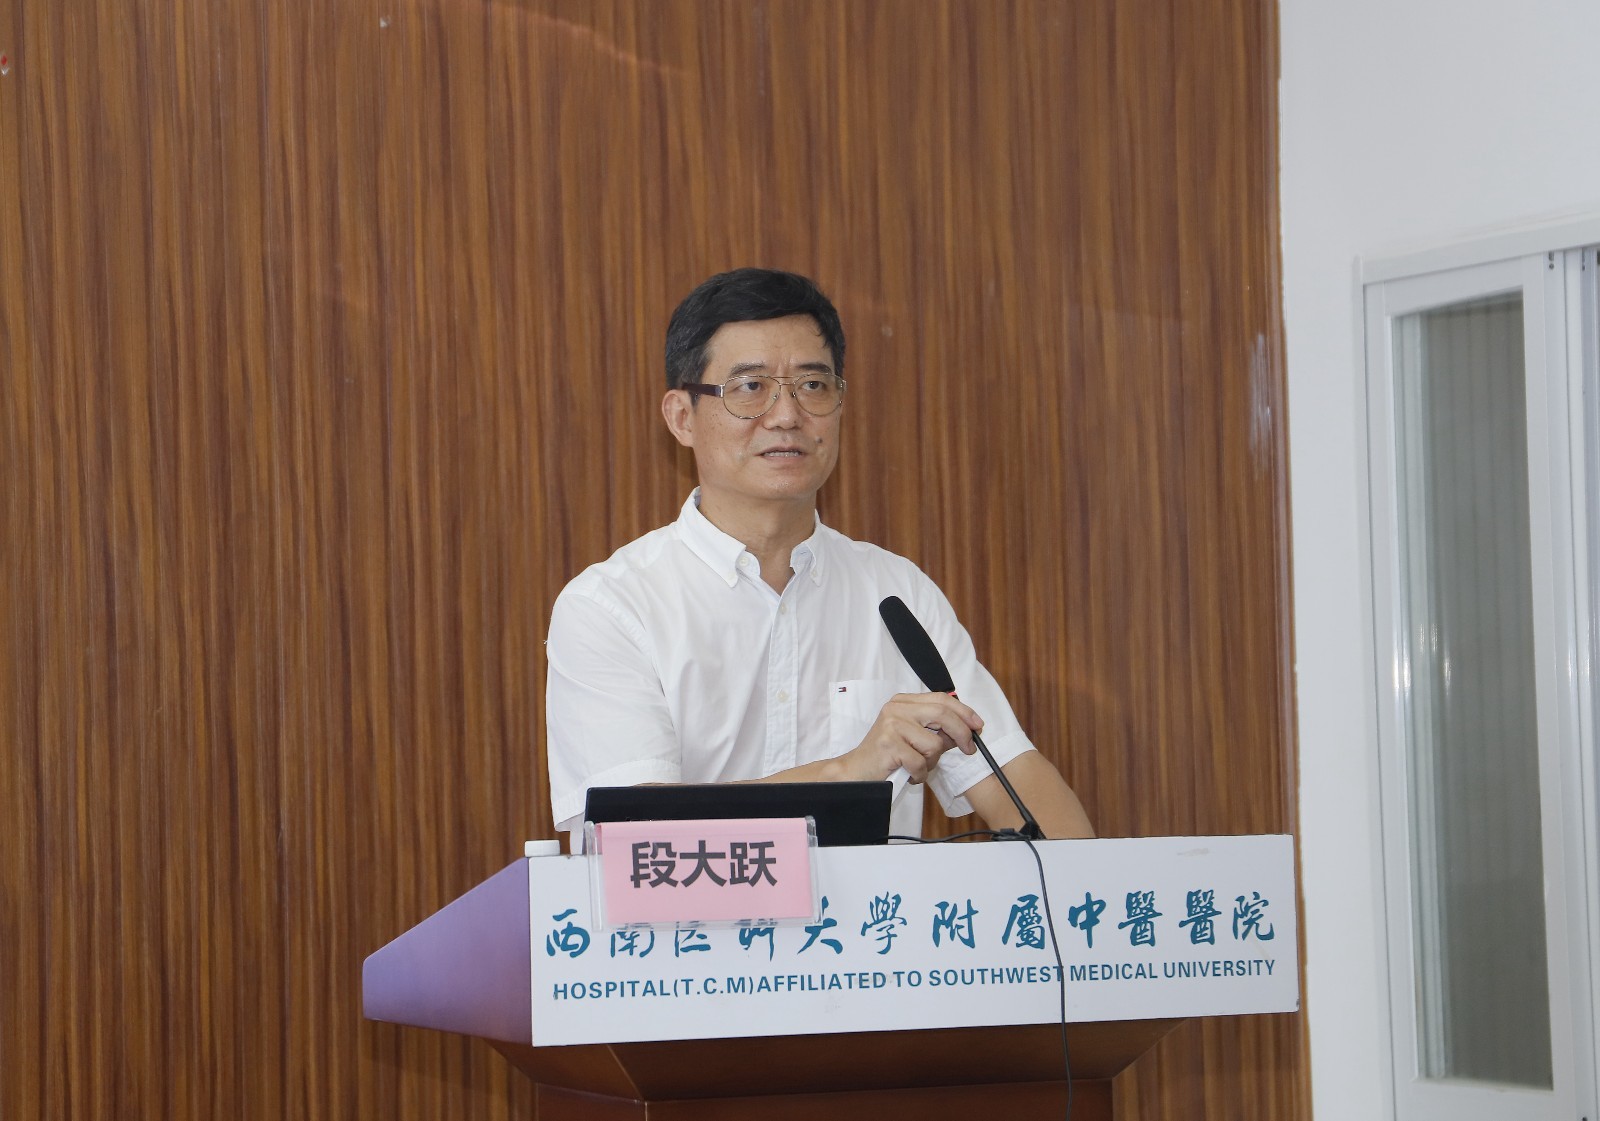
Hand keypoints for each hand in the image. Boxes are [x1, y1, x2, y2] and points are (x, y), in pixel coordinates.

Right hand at [833, 692, 984, 783]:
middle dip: (962, 733)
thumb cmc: (888, 755)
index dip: (964, 711)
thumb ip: (937, 730)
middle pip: (942, 714)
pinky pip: (921, 762)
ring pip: (934, 744)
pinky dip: (920, 774)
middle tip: (969, 749)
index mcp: (903, 702)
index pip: (941, 699)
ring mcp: (891, 725)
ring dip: (932, 762)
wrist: (856, 771)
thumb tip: (967, 731)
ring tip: (917, 766)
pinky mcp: (889, 745)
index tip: (978, 726)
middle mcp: (896, 708)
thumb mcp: (914, 736)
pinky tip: (909, 774)